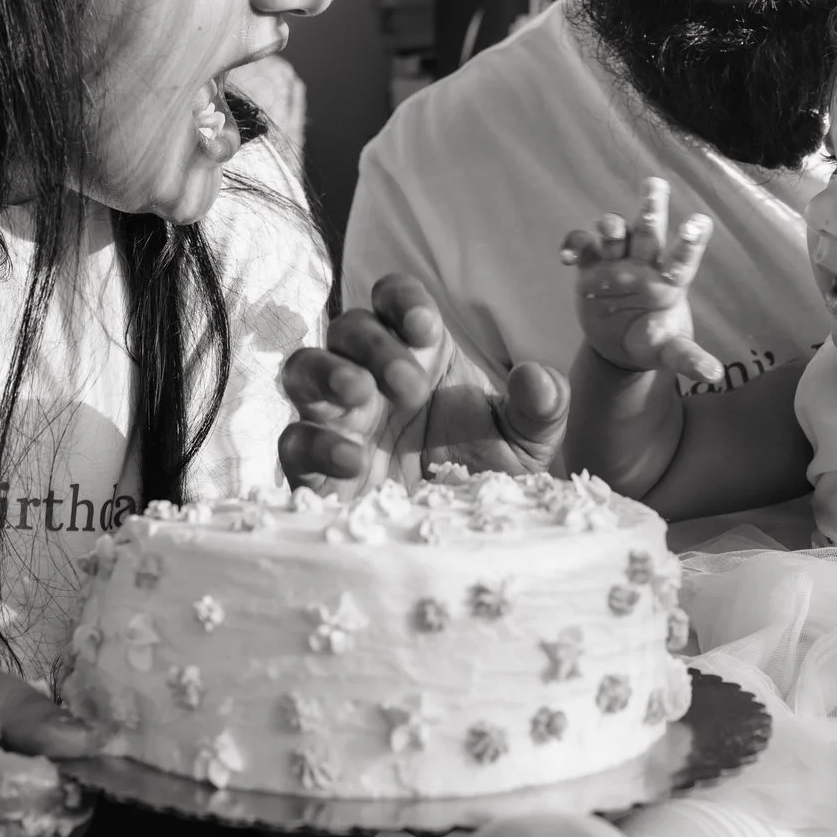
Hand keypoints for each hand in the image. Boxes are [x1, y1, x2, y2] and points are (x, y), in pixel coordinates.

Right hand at [279, 273, 568, 495]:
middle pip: (347, 328)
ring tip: (361, 395)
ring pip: (302, 369)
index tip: (424, 328)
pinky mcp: (315, 466)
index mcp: (418, 353)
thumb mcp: (527, 440)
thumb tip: (536, 377)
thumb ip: (542, 405)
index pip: (394, 298)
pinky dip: (316, 442)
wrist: (462, 538)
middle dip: (374, 345)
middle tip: (410, 385)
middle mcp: (371, 375)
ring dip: (326, 373)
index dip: (402, 301)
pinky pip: (294, 439)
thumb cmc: (487, 473)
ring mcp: (338, 418)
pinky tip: (354, 461)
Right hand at [561, 178, 720, 385]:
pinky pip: (582, 247)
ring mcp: (616, 262)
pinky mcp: (590, 267)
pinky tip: (567, 256)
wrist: (618, 345)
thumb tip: (714, 375)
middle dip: (651, 208)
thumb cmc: (651, 341)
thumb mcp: (669, 351)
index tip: (700, 222)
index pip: (682, 258)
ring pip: (615, 233)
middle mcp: (644, 263)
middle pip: (649, 230)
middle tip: (655, 183)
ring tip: (610, 227)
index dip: (690, 241)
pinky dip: (574, 245)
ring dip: (612, 225)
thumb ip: (688, 358)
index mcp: (669, 281)